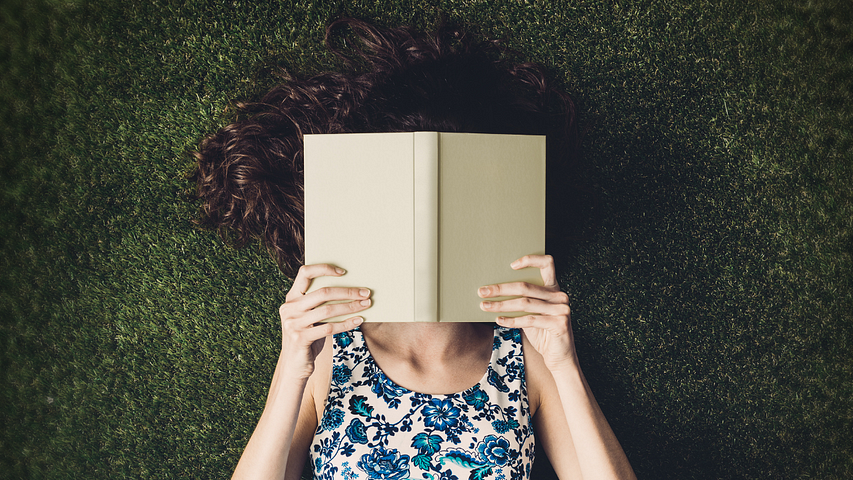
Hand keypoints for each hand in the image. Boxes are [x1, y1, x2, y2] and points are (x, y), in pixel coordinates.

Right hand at [278, 264, 370, 378]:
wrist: (294, 366)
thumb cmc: (307, 337)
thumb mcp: (309, 317)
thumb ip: (319, 304)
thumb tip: (351, 291)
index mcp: (291, 297)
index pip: (305, 272)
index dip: (324, 269)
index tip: (344, 272)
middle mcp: (289, 308)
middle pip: (323, 292)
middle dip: (348, 291)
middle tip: (366, 293)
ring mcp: (293, 323)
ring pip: (328, 310)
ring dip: (351, 307)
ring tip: (366, 305)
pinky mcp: (300, 338)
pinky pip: (330, 328)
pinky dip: (347, 323)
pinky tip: (359, 320)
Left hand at [479, 254, 576, 370]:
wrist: (559, 358)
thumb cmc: (542, 333)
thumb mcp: (532, 313)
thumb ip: (522, 301)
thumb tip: (493, 292)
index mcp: (554, 288)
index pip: (547, 263)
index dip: (530, 260)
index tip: (510, 266)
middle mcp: (560, 296)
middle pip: (526, 286)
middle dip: (501, 288)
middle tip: (482, 291)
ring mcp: (562, 309)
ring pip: (525, 303)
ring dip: (501, 305)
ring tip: (485, 306)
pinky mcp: (559, 324)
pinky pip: (529, 320)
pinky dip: (511, 320)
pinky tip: (498, 320)